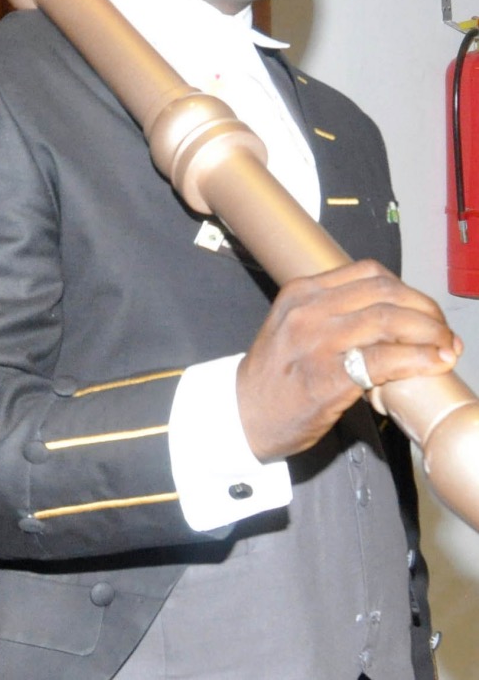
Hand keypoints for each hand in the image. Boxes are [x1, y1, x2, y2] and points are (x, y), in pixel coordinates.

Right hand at [237, 259, 460, 461]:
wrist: (242, 415)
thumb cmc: (273, 376)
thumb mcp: (292, 327)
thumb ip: (331, 313)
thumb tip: (390, 317)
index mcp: (300, 293)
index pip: (368, 273)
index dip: (408, 289)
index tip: (423, 311)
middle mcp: (307, 310)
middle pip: (385, 292)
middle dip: (426, 310)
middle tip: (443, 332)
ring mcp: (315, 342)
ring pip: (390, 320)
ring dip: (430, 333)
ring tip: (446, 348)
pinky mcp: (327, 376)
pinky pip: (384, 359)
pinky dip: (418, 359)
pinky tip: (432, 363)